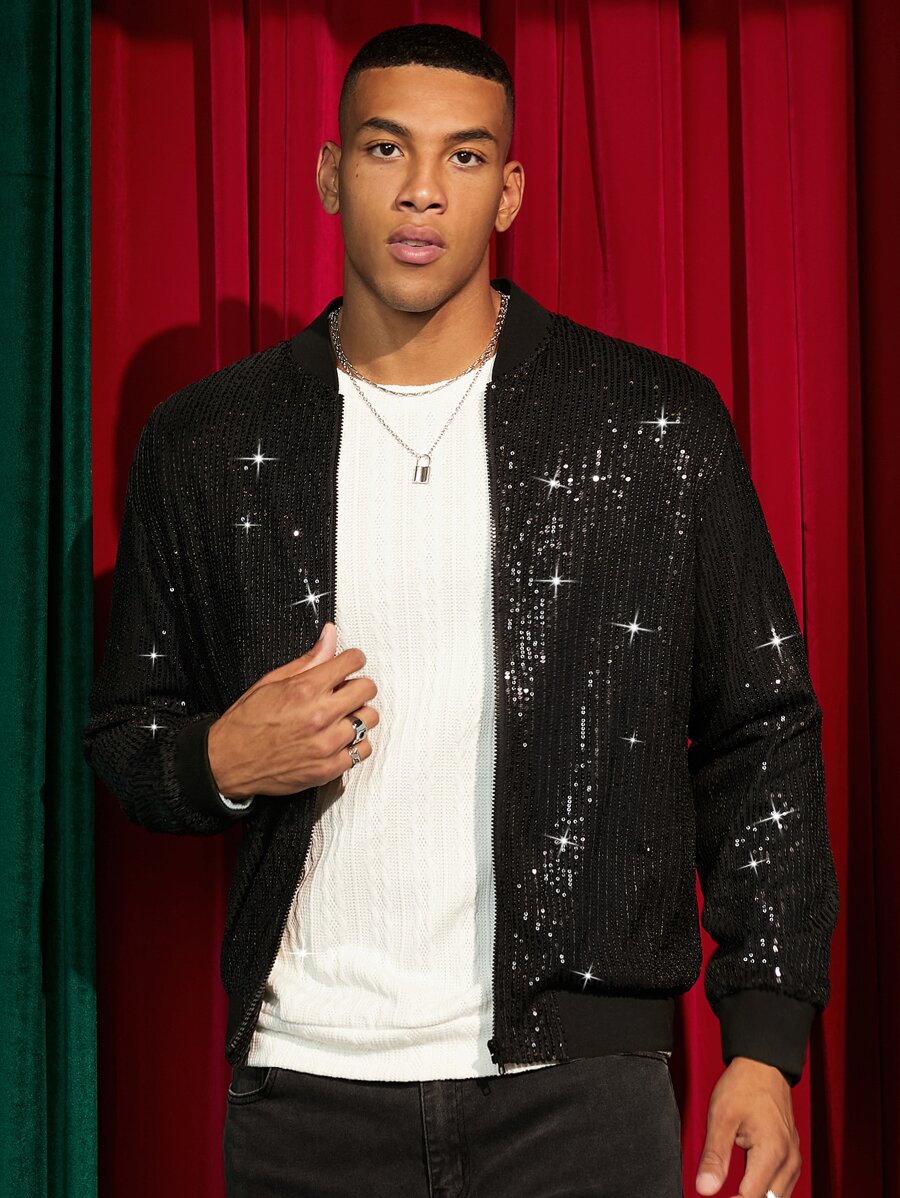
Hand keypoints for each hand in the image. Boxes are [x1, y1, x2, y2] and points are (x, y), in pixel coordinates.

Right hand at [207, 622, 378, 797]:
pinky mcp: (329, 768)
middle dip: (358, 685)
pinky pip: (363, 749)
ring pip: (369, 719)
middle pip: (367, 689)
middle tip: (347, 690)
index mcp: (304, 689)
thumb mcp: (272, 681)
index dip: (353, 659)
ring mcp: (326, 743)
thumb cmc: (246, 723)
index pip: (352, 662)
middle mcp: (319, 715)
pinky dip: (356, 743)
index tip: (350, 663)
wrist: (228, 762)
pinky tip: (341, 738)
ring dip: (359, 714)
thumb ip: (308, 660)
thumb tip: (330, 636)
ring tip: (343, 716)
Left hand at [695, 1057, 800, 1197]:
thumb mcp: (721, 1117)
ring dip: (757, 1196)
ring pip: (779, 1197)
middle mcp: (788, 1159)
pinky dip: (767, 1191)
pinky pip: (783, 1185)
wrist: (764, 1065)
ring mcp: (793, 1157)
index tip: (712, 1196)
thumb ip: (714, 1156)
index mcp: (772, 1152)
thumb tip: (705, 1188)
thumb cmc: (744, 1084)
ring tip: (732, 1194)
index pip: (751, 1197)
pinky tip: (749, 1187)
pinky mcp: (791, 1154)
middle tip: (723, 1194)